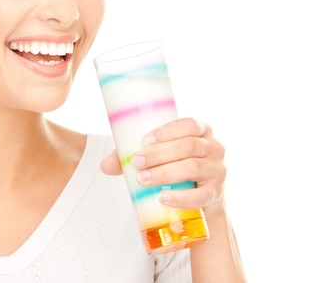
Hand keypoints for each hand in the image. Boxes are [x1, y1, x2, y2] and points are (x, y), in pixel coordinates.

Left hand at [100, 117, 226, 218]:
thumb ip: (131, 156)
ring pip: (194, 167)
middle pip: (188, 146)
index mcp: (200, 130)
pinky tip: (163, 197)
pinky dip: (181, 198)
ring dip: (165, 173)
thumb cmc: (175, 167)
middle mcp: (214, 147)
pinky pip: (201, 196)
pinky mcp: (216, 193)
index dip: (167, 131)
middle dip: (159, 154)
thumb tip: (104, 165)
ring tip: (143, 179)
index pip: (189, 124)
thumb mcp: (158, 156)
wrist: (200, 198)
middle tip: (136, 162)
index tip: (144, 140)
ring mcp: (218, 170)